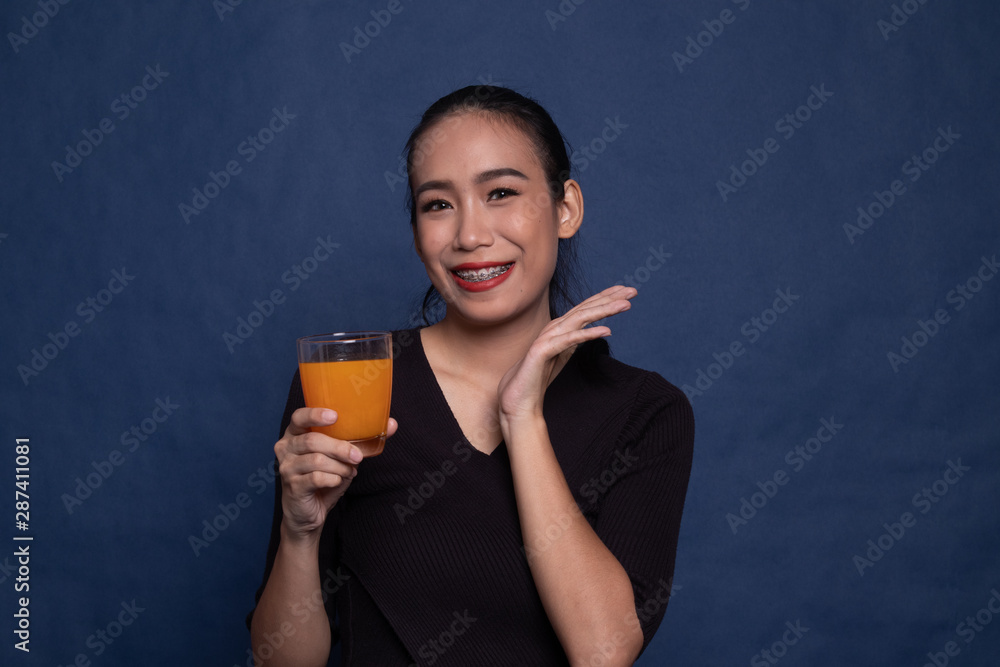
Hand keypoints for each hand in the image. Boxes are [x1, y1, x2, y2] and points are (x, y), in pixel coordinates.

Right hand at [274, 408, 397, 540]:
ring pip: (316, 460)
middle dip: (340, 448)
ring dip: (339, 467)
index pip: (299, 417)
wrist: (309, 512)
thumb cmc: (325, 479)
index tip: (335, 416)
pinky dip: (333, 479)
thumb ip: (362, 440)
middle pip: (312, 440)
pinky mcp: (292, 486)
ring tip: (347, 472)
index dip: (315, 414)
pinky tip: (337, 481)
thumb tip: (392, 424)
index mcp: (295, 434)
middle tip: (357, 456)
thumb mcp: (343, 457)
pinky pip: (316, 478)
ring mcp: (286, 467)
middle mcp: (286, 448)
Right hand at [498, 285, 636, 429]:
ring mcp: (547, 339)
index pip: (586, 308)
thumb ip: (572, 343)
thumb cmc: (536, 379)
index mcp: (559, 329)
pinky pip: (568, 341)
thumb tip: (588, 333)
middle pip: (585, 309)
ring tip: (625, 305)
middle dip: (609, 298)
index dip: (606, 298)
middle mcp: (554, 329)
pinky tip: (606, 330)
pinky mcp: (542, 352)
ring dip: (603, 310)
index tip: (627, 291)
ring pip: (579, 319)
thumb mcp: (560, 356)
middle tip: (633, 291)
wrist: (518, 401)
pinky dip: (587, 334)